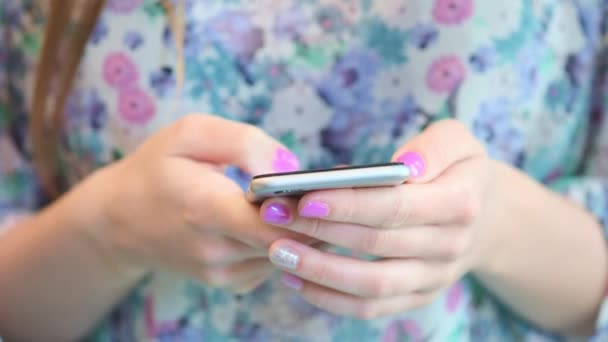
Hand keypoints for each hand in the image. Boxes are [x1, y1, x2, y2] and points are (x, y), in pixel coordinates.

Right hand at [88, 114, 311, 292]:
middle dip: (315, 216)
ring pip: (288, 254)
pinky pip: (274, 262)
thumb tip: (291, 168)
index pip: (277, 223)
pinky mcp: (229, 283)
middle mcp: (215, 250)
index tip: (327, 183)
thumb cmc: (157, 169)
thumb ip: (245, 142)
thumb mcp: (192, 134)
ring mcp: (222, 273)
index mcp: (205, 209)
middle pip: (290, 241)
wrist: (119, 220)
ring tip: (301, 198)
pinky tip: (274, 218)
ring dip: (302, 229)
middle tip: (327, 189)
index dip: (309, 206)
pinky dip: (284, 241)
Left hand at [260, 119, 495, 317]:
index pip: (397, 207)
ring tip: (278, 252)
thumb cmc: (458, 170)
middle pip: (377, 245)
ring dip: (320, 272)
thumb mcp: (459, 141)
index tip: (304, 198)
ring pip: (372, 285)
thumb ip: (435, 146)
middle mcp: (449, 247)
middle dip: (320, 232)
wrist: (486, 217)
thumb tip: (403, 166)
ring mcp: (433, 278)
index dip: (350, 205)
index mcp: (460, 204)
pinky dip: (331, 299)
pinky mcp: (417, 296)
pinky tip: (296, 280)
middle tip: (273, 216)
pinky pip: (372, 308)